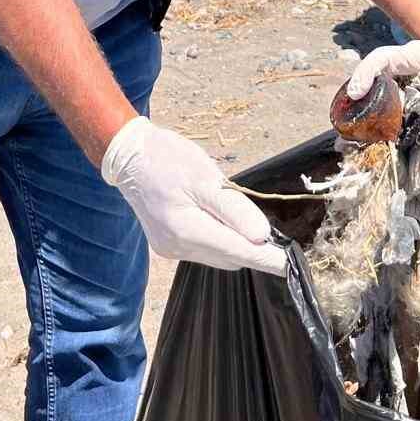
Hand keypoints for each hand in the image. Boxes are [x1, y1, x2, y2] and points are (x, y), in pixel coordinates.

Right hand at [101, 116, 286, 276]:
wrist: (129, 156)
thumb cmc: (168, 159)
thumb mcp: (206, 177)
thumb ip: (234, 210)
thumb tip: (262, 236)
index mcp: (185, 228)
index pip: (237, 251)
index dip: (266, 258)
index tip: (290, 264)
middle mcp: (177, 246)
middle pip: (229, 257)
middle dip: (252, 248)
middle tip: (272, 232)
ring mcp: (170, 249)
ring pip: (218, 256)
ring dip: (235, 244)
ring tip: (239, 216)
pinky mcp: (168, 246)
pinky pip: (204, 250)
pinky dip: (219, 240)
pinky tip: (218, 219)